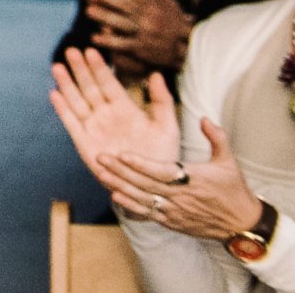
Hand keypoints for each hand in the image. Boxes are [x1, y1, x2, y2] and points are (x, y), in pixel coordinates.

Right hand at [52, 48, 179, 203]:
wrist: (150, 186)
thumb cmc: (162, 157)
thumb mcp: (167, 127)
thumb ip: (161, 101)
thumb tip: (156, 74)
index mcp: (125, 108)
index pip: (109, 83)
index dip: (99, 67)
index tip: (91, 50)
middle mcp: (106, 115)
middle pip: (89, 88)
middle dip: (80, 69)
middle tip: (71, 51)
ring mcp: (94, 128)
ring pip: (77, 101)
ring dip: (67, 84)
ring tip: (57, 67)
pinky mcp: (84, 143)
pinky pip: (71, 123)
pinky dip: (62, 109)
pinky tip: (54, 94)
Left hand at [87, 0, 193, 73]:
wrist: (187, 50)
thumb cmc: (175, 24)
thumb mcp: (171, 5)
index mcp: (156, 4)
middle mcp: (150, 17)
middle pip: (124, 4)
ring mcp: (145, 32)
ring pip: (121, 22)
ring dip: (104, 16)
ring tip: (88, 10)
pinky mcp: (141, 48)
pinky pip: (121, 43)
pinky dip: (107, 40)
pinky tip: (94, 37)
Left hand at [111, 118, 270, 240]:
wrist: (243, 224)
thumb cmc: (234, 190)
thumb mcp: (229, 161)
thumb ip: (216, 137)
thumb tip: (204, 118)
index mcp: (193, 180)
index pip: (162, 171)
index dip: (141, 163)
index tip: (122, 153)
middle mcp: (181, 197)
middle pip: (146, 183)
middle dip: (121, 171)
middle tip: (100, 158)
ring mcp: (175, 211)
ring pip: (143, 198)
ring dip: (120, 186)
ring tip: (101, 174)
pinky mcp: (173, 222)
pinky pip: (149, 213)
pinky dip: (132, 205)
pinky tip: (116, 196)